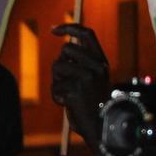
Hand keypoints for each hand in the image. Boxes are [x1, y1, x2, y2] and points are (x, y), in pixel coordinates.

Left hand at [49, 23, 108, 144]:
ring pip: (57, 66)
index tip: (53, 30)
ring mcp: (86, 77)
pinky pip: (55, 87)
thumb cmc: (93, 103)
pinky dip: (57, 96)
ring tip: (69, 93)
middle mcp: (97, 66)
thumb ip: (82, 62)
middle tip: (68, 81)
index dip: (69, 28)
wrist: (101, 127)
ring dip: (57, 80)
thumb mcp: (94, 78)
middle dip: (60, 64)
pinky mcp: (75, 89)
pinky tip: (68, 104)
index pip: (87, 35)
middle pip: (65, 50)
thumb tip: (65, 45)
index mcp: (102, 62)